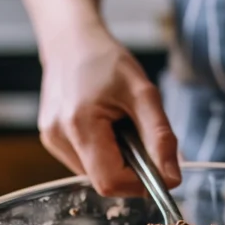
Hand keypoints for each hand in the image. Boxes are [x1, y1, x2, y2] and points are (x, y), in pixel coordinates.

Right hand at [38, 26, 180, 194]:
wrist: (71, 42)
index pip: (111, 181)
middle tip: (138, 136)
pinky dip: (104, 154)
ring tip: (118, 125)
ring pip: (96, 175)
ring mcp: (52, 141)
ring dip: (117, 161)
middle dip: (131, 169)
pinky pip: (86, 163)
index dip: (140, 182)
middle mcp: (58, 138)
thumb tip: (172, 178)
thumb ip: (159, 137)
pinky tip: (104, 126)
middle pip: (104, 181)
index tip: (158, 165)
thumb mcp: (143, 93)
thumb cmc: (107, 61)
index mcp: (79, 124)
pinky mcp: (52, 141)